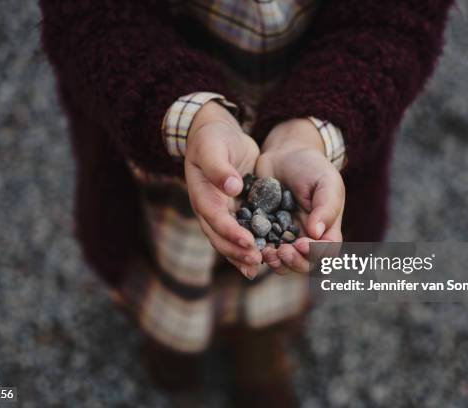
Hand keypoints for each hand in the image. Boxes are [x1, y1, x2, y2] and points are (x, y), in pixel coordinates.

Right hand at [184, 101, 261, 278]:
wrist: (217, 134)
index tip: (248, 243)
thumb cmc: (212, 138)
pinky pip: (242, 232)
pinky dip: (251, 246)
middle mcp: (210, 209)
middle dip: (237, 251)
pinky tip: (265, 259)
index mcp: (202, 194)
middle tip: (256, 261)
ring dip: (242, 255)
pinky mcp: (236, 211)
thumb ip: (219, 168)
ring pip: (229, 240)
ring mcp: (222, 212)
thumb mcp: (213, 147)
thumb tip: (232, 188)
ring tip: (258, 268)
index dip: (230, 232)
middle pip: (220, 236)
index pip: (215, 217)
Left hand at [256, 119, 344, 274]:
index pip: (328, 252)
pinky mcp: (265, 233)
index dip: (316, 253)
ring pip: (283, 263)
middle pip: (305, 264)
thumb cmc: (311, 166)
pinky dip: (258, 252)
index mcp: (327, 229)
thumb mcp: (325, 181)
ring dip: (276, 263)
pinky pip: (262, 249)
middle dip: (294, 262)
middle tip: (282, 251)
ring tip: (267, 253)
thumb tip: (317, 233)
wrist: (283, 154)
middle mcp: (307, 239)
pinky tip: (251, 245)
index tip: (302, 243)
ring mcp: (285, 238)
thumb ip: (326, 207)